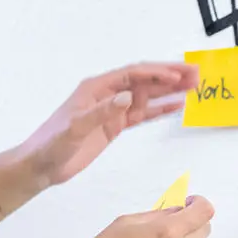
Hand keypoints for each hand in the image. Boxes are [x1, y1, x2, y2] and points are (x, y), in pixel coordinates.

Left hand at [17, 62, 198, 187]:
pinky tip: (176, 106)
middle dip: (170, 76)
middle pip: (144, 81)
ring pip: (146, 96)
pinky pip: (141, 114)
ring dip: (169, 91)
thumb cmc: (52, 144)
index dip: (156, 73)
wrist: (41, 165)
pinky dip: (159, 109)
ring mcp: (113, 110)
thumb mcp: (75, 127)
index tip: (178, 76)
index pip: (132, 74)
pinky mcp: (115, 126)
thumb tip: (127, 97)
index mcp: (97, 88)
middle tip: (196, 74)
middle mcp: (108, 94)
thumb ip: (101, 112)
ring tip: (194, 86)